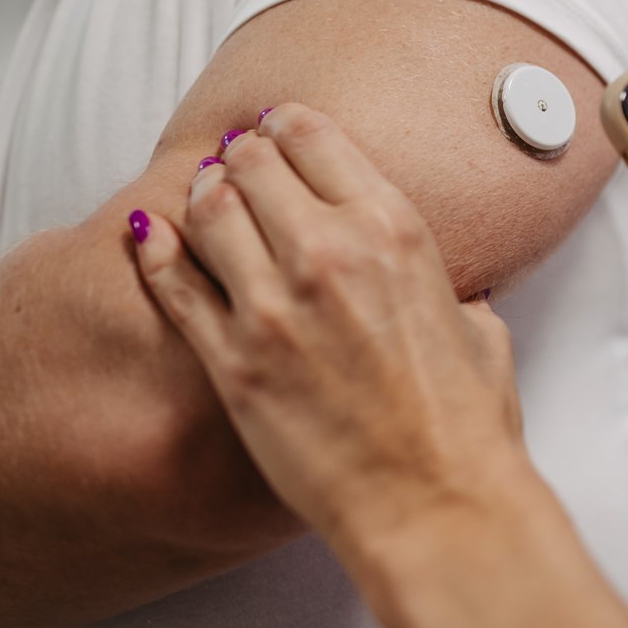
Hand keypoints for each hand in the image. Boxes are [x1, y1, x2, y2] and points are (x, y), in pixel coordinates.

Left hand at [131, 104, 524, 545]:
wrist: (434, 502)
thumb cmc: (466, 424)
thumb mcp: (480, 326)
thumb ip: (451, 288)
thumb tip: (448, 290)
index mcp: (395, 231)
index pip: (315, 136)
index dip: (286, 125)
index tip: (276, 129)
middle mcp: (329, 254)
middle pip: (252, 162)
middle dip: (242, 156)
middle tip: (237, 162)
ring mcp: (273, 307)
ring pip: (207, 212)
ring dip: (202, 195)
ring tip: (205, 198)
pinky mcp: (233, 363)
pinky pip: (174, 285)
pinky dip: (154, 251)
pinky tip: (146, 236)